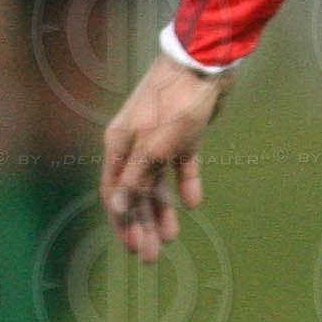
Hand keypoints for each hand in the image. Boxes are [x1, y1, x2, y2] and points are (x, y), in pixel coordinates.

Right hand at [101, 52, 235, 261]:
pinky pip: (183, 166)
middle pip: (136, 193)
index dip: (122, 221)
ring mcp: (160, 140)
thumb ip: (136, 177)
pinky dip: (186, 184)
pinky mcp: (185, 135)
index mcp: (121, 144)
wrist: (206, 64)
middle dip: (142, 225)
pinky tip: (193, 203)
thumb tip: (118, 208)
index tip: (132, 247)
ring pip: (158, 183)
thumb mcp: (155, 144)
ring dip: (162, 211)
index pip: (115, 192)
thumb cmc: (176, 102)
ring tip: (171, 238)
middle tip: (150, 257)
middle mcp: (136, 144)